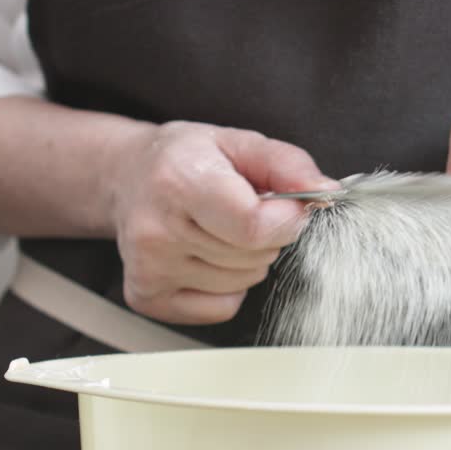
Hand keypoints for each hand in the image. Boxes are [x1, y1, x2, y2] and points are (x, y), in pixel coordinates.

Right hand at [107, 121, 335, 323]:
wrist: (124, 178)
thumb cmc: (184, 159)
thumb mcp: (238, 142)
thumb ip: (287, 164)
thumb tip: (326, 192)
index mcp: (180, 181)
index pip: (255, 227)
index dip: (285, 220)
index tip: (286, 206)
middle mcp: (157, 229)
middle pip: (254, 256)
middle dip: (265, 235)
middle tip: (237, 210)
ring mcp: (149, 268)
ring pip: (243, 282)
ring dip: (246, 259)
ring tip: (216, 229)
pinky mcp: (147, 297)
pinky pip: (222, 307)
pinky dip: (226, 286)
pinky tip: (203, 256)